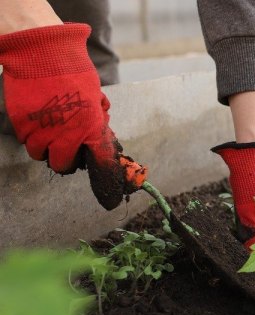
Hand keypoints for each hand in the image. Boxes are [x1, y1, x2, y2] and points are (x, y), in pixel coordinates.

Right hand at [0, 23, 138, 208]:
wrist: (43, 53)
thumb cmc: (75, 73)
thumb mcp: (96, 99)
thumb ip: (97, 124)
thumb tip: (100, 141)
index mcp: (92, 126)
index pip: (101, 161)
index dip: (105, 178)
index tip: (108, 197)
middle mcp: (67, 133)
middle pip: (64, 166)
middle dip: (68, 161)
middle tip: (69, 148)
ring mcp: (42, 130)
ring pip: (41, 156)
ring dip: (47, 149)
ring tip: (52, 130)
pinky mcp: (21, 124)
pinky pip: (27, 142)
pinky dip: (32, 138)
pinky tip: (39, 121)